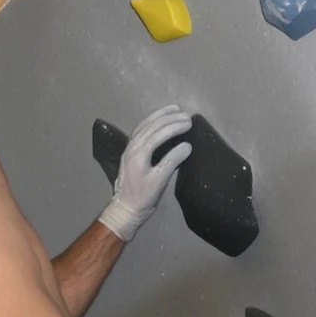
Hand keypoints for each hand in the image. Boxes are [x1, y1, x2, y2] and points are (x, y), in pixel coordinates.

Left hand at [99, 106, 191, 241]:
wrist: (125, 207)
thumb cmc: (143, 196)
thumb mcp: (159, 181)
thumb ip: (172, 161)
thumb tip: (187, 146)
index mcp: (139, 153)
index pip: (159, 133)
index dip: (175, 126)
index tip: (190, 123)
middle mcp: (132, 146)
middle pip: (152, 126)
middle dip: (170, 118)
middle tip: (187, 115)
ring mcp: (130, 147)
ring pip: (145, 125)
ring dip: (160, 115)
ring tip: (174, 109)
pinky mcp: (130, 150)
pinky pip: (140, 129)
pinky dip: (151, 121)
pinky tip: (158, 119)